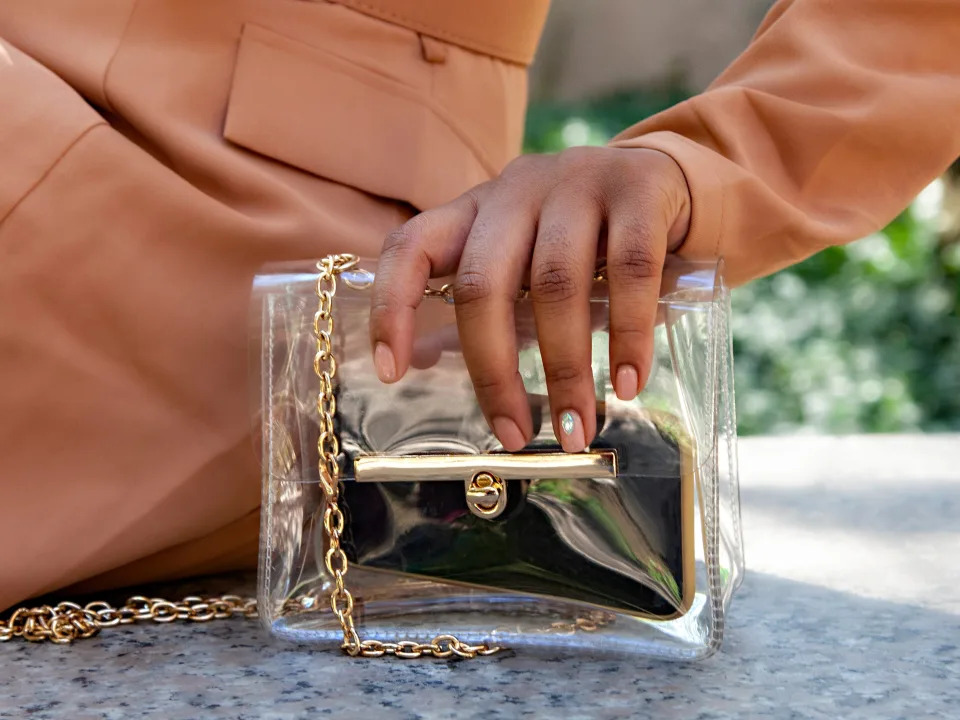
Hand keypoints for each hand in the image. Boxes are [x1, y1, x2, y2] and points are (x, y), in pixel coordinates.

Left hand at [369, 146, 690, 452]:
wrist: (663, 176)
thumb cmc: (581, 238)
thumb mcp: (524, 261)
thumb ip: (485, 306)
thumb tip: (423, 362)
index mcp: (475, 210)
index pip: (410, 248)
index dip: (393, 308)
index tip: (393, 374)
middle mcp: (516, 191)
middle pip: (483, 283)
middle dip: (494, 371)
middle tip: (514, 435)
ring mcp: (577, 184)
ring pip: (556, 283)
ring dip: (565, 368)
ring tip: (576, 428)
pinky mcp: (639, 190)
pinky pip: (631, 269)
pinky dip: (629, 335)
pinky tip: (628, 383)